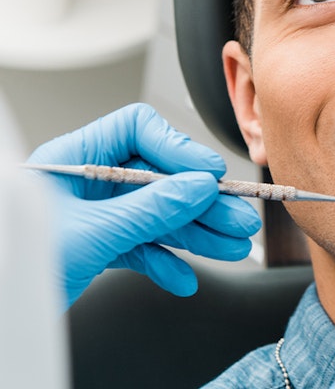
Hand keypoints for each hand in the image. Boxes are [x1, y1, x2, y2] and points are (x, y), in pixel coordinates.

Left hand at [26, 103, 261, 308]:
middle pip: (160, 178)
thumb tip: (198, 189)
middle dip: (201, 202)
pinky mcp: (99, 247)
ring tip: (231, 246)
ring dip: (196, 233)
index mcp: (74, 158)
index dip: (178, 148)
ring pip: (158, 215)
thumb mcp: (91, 232)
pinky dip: (165, 262)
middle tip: (237, 218)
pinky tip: (184, 277)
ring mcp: (96, 215)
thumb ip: (149, 210)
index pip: (138, 131)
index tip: (209, 173)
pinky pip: (143, 247)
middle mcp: (88, 182)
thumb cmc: (14, 266)